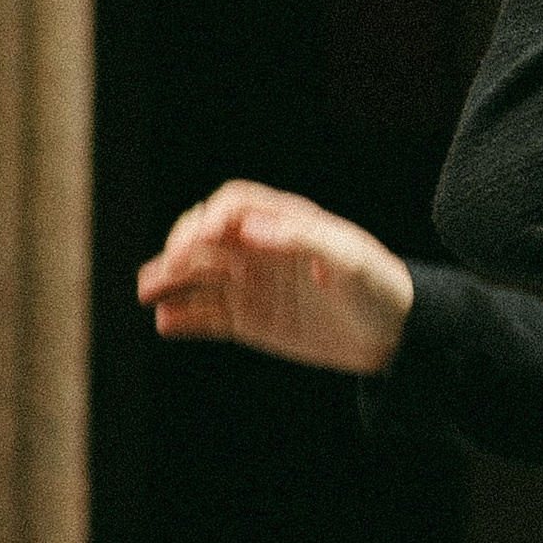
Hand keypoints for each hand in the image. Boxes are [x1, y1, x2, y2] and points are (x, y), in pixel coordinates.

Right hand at [137, 182, 413, 375]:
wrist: (396, 337)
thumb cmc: (380, 288)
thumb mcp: (350, 260)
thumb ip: (303, 238)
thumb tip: (249, 227)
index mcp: (288, 223)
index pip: (234, 206)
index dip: (210, 217)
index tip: (196, 241)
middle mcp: (263, 249)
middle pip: (206, 237)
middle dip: (179, 248)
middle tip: (161, 270)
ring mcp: (254, 284)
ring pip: (199, 276)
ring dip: (169, 279)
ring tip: (146, 292)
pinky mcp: (251, 320)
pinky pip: (208, 316)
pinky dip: (184, 318)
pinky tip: (166, 323)